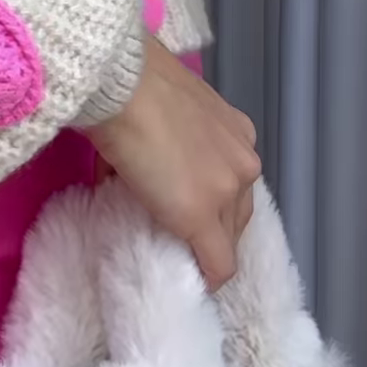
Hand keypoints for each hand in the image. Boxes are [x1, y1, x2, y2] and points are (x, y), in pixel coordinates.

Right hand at [91, 37, 261, 290]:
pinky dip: (207, 276)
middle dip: (215, 228)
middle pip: (239, 213)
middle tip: (181, 235)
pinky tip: (194, 281)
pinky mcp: (204, 218)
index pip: (235, 181)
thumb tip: (140, 172)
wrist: (122, 85)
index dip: (213, 202)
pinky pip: (217, 262)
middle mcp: (244, 162)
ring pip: (229, 238)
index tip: (186, 208)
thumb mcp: (163, 112)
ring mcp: (228, 190)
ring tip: (182, 254)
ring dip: (207, 247)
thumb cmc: (131, 85)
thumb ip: (167, 143)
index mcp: (237, 132)